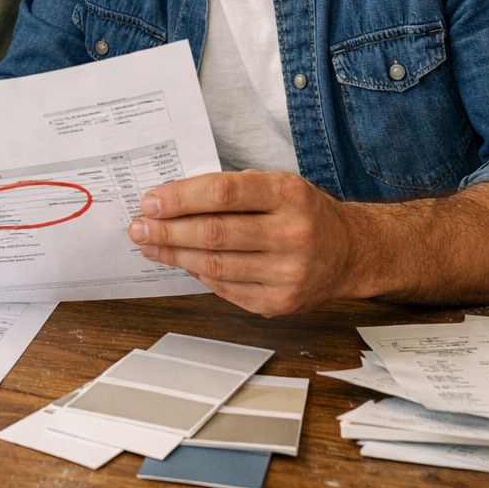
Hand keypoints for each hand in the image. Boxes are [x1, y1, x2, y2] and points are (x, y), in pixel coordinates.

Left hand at [128, 170, 361, 315]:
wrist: (350, 252)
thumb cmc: (303, 213)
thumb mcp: (277, 185)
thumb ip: (231, 190)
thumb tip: (170, 200)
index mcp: (289, 195)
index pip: (223, 193)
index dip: (180, 198)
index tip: (150, 201)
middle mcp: (292, 235)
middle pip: (214, 234)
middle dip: (167, 230)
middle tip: (138, 227)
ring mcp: (288, 274)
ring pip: (214, 266)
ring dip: (174, 254)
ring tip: (150, 244)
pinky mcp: (280, 302)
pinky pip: (225, 288)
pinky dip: (198, 273)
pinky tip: (182, 261)